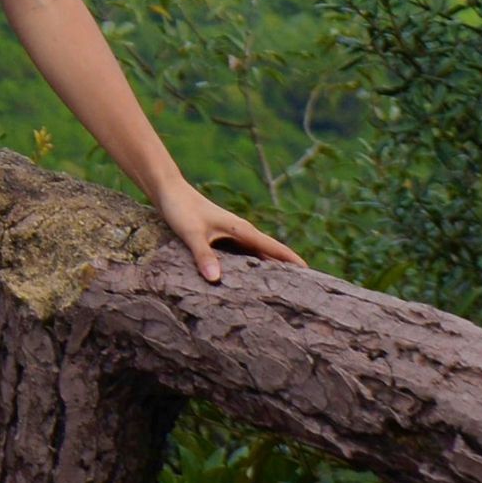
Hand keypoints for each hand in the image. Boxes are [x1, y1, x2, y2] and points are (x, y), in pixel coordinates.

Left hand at [152, 177, 300, 285]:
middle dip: (287, 268)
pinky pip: (243, 256)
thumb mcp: (192, 234)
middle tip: (304, 289)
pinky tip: (251, 281)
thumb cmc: (181, 210)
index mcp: (242, 230)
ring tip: (284, 289)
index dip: (292, 260)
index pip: (274, 248)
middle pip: (270, 253)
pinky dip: (252, 267)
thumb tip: (215, 279)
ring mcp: (232, 236)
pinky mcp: (221, 239)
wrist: (169, 193)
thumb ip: (203, 256)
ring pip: (257, 255)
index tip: (311, 272)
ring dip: (270, 269)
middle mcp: (241, 233)